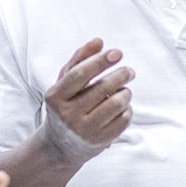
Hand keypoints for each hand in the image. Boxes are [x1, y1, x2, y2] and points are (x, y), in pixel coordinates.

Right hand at [42, 38, 133, 161]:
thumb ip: (80, 59)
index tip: (117, 52)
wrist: (59, 145)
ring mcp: (84, 130)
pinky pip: (123, 120)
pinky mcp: (100, 141)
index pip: (79, 75)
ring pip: (116, 104)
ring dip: (125, 93)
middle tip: (129, 71)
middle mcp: (68, 115)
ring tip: (124, 90)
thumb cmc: (65, 105)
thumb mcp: (64, 82)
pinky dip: (127, 109)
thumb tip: (98, 41)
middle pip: (102, 89)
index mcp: (56, 96)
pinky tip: (122, 107)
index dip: (100, 61)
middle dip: (121, 75)